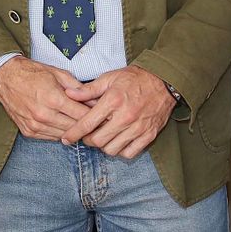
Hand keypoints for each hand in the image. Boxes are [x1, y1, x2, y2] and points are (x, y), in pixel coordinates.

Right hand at [0, 56, 90, 139]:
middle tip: (99, 123)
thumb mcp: (58, 74)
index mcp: (53, 98)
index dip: (96, 116)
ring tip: (84, 125)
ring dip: (74, 131)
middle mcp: (44, 115)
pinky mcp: (29, 132)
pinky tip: (65, 124)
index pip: (82, 115)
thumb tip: (95, 100)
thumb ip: (78, 88)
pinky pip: (51, 137)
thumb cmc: (33, 73)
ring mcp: (35, 125)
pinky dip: (60, 132)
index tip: (104, 116)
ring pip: (64, 135)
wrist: (6, 78)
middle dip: (88, 125)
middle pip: (75, 127)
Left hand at [59, 66, 174, 158]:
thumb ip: (88, 90)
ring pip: (112, 150)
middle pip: (98, 141)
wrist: (164, 81)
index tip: (66, 139)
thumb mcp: (109, 78)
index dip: (73, 133)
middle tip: (88, 134)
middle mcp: (125, 117)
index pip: (87, 123)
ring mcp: (138, 128)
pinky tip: (118, 141)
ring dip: (104, 146)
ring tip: (103, 136)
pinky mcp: (149, 135)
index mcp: (113, 101)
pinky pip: (129, 153)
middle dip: (88, 140)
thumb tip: (68, 94)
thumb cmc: (134, 79)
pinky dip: (120, 151)